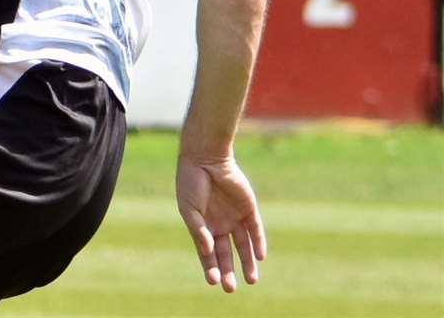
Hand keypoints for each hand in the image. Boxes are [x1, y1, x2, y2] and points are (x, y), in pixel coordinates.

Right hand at [176, 152, 266, 291]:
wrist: (205, 158)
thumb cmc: (191, 182)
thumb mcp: (189, 209)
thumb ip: (198, 230)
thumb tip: (207, 252)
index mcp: (203, 225)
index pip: (207, 253)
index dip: (210, 267)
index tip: (213, 282)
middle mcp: (219, 224)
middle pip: (225, 253)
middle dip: (228, 271)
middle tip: (230, 289)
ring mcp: (235, 217)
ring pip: (244, 245)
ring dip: (247, 262)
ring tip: (251, 280)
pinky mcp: (248, 209)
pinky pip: (255, 230)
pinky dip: (258, 243)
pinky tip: (259, 257)